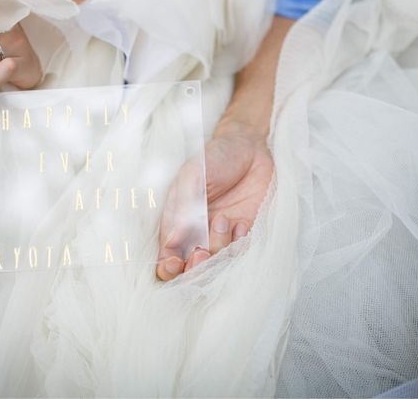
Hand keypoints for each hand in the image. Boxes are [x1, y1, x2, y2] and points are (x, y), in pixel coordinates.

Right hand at [156, 123, 273, 280]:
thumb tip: (172, 242)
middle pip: (190, 269)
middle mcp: (197, 233)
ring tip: (224, 220)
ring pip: (217, 263)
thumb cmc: (216, 157)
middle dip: (195, 268)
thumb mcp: (194, 175)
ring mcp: (221, 235)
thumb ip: (183, 207)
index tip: (175, 263)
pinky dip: (240, 244)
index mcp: (177, 220)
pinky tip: (241, 223)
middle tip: (201, 252)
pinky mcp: (245, 233)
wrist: (251, 147)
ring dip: (219, 247)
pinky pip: (241, 253)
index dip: (167, 268)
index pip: (166, 256)